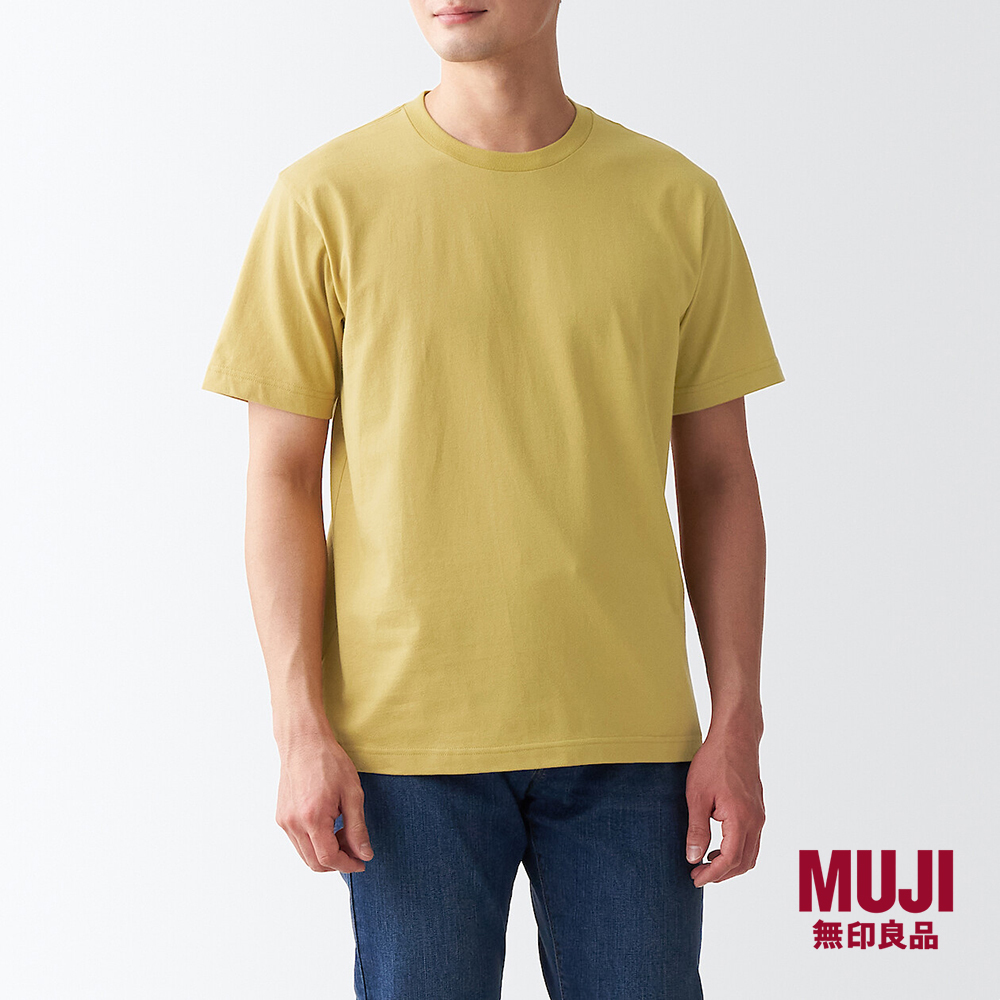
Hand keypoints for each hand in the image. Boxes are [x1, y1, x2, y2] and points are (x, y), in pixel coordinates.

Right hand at [275, 732, 373, 872]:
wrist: (304, 742)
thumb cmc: (329, 762)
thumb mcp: (353, 794)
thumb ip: (358, 828)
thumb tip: (364, 854)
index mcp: (312, 818)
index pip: (328, 858)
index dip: (347, 865)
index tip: (361, 862)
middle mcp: (293, 824)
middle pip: (315, 863)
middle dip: (338, 862)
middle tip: (355, 847)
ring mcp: (284, 821)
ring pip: (305, 855)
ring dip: (325, 854)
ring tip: (343, 832)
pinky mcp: (281, 817)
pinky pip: (298, 842)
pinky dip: (314, 843)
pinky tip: (329, 826)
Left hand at [684, 729, 764, 886]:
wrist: (735, 737)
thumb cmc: (714, 762)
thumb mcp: (697, 796)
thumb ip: (696, 829)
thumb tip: (693, 857)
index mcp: (741, 819)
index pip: (730, 860)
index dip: (712, 874)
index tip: (695, 878)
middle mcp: (756, 821)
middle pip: (743, 862)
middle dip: (721, 875)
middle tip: (697, 875)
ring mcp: (759, 815)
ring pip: (750, 854)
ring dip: (730, 865)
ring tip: (705, 863)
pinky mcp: (757, 809)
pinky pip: (752, 841)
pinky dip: (736, 851)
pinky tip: (717, 846)